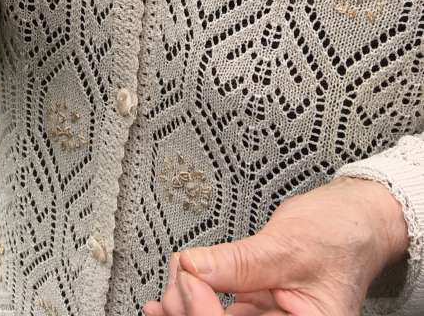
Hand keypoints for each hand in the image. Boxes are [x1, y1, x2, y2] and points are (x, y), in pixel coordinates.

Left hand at [144, 178, 408, 315]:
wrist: (353, 219)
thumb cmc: (339, 234)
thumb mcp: (289, 246)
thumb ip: (241, 262)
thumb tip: (192, 268)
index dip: (207, 314)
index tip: (189, 278)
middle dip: (192, 313)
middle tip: (173, 283)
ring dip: (187, 307)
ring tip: (173, 281)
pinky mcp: (257, 310)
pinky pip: (221, 314)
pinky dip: (194, 302)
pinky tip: (174, 293)